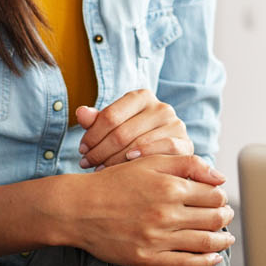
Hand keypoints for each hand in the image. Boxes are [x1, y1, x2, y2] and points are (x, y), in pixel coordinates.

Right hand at [61, 154, 233, 265]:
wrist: (78, 209)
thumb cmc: (114, 182)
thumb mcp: (148, 162)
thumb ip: (186, 163)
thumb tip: (220, 177)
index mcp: (170, 187)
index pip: (214, 195)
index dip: (222, 197)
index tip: (220, 198)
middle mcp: (166, 213)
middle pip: (214, 218)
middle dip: (226, 217)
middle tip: (227, 216)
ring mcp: (157, 238)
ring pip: (205, 242)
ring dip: (222, 241)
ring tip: (227, 238)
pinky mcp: (147, 258)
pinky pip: (185, 264)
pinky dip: (205, 263)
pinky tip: (214, 259)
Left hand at [76, 90, 192, 168]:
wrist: (164, 155)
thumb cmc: (132, 139)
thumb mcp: (112, 127)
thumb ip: (96, 120)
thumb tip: (81, 113)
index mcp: (141, 96)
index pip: (109, 116)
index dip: (91, 135)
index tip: (82, 150)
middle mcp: (161, 107)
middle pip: (121, 133)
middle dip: (99, 151)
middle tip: (86, 164)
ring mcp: (175, 124)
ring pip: (137, 144)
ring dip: (114, 160)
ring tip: (100, 169)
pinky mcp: (185, 143)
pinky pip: (161, 151)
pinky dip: (143, 158)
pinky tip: (128, 165)